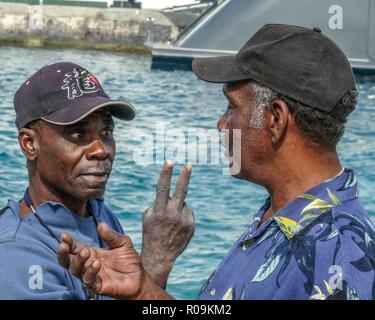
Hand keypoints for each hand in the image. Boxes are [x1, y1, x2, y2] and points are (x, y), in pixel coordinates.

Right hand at [58, 223, 143, 298]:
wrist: (139, 276)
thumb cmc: (129, 259)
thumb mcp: (122, 243)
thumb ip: (111, 235)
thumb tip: (101, 224)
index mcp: (92, 253)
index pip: (74, 248)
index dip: (68, 242)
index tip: (64, 236)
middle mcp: (88, 264)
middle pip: (68, 261)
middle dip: (64, 253)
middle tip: (65, 246)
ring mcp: (92, 275)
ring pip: (76, 270)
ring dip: (78, 261)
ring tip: (86, 252)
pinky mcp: (97, 286)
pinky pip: (88, 280)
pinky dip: (90, 272)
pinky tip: (96, 264)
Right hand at [141, 161, 194, 287]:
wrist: (160, 255)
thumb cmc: (151, 232)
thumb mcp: (148, 216)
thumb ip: (158, 202)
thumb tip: (171, 193)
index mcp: (159, 210)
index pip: (163, 188)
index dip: (166, 173)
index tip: (170, 161)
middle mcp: (173, 214)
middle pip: (181, 191)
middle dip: (185, 176)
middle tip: (189, 164)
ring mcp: (184, 220)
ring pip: (183, 203)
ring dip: (178, 207)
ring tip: (171, 222)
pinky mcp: (192, 225)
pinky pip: (188, 212)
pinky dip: (183, 215)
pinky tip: (177, 226)